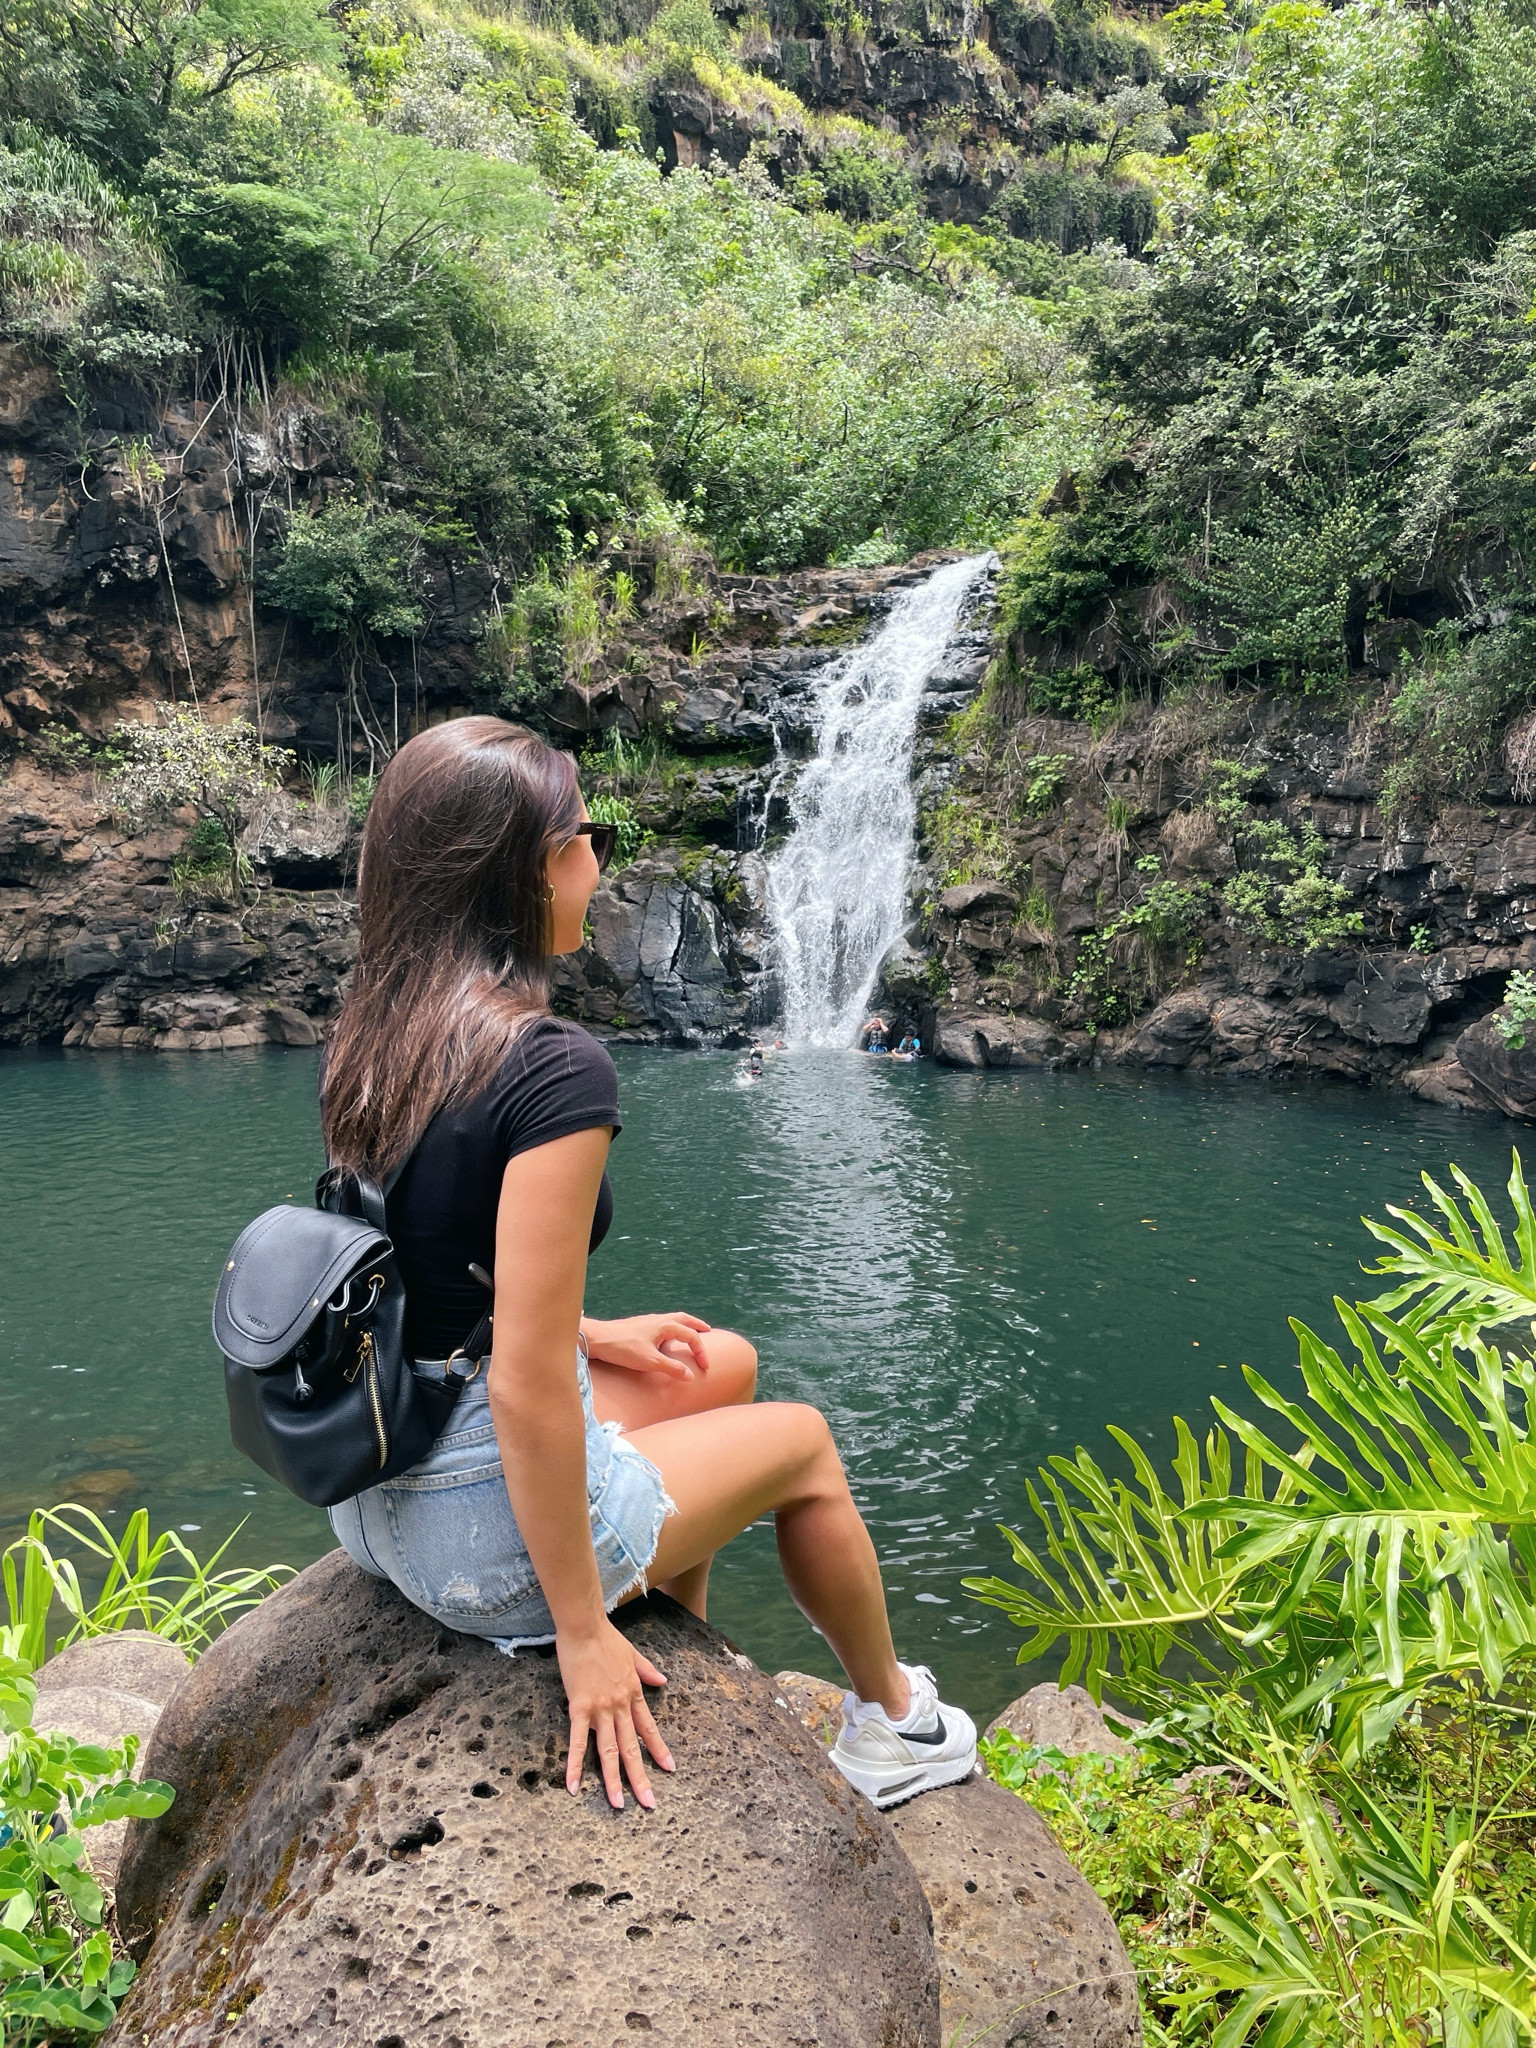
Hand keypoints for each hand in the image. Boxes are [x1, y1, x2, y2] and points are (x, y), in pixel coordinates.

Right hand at [559, 1620, 673, 1809]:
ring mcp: (601, 1709)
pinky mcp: (579, 1708)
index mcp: (633, 1694)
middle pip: (632, 1748)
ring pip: (610, 1751)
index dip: (659, 1749)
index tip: (670, 1769)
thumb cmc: (606, 1638)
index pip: (649, 1729)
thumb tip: (663, 1682)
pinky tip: (574, 1786)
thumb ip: (647, 1671)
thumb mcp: (633, 1654)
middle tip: (649, 1803)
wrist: (585, 1627)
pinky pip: (578, 1741)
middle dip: (640, 1777)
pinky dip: (576, 1765)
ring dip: (614, 1780)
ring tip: (618, 1805)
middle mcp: (621, 1706)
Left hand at [582, 1312, 711, 1379]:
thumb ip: (671, 1368)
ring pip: (672, 1319)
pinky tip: (665, 1336)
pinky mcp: (638, 1325)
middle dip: (697, 1325)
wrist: (596, 1338)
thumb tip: (690, 1376)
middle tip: (708, 1330)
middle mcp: (659, 1319)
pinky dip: (671, 1327)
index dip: (701, 1351)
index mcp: (665, 1326)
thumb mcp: (650, 1362)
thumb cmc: (623, 1348)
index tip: (705, 1366)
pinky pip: (662, 1323)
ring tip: (689, 1331)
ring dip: (684, 1324)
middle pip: (684, 1319)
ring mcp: (648, 1321)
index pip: (691, 1336)